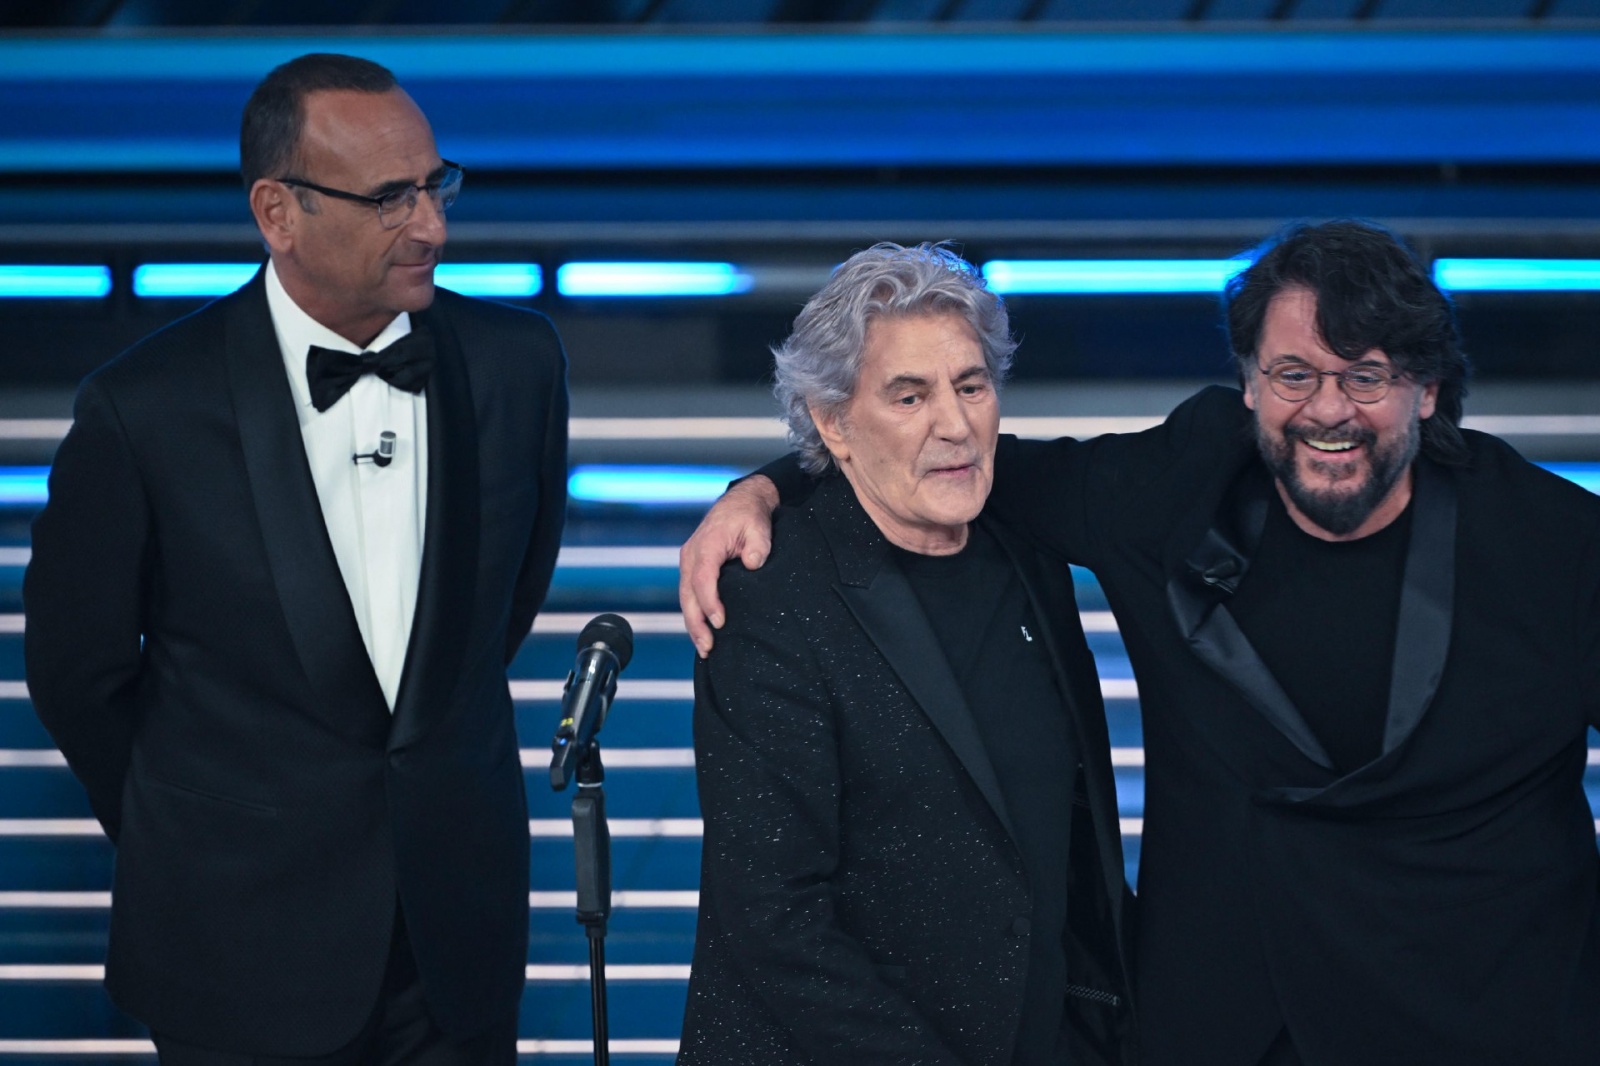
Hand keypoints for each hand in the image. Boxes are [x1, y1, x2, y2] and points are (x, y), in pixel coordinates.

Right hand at [679, 475, 779, 655]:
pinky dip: (694, 614)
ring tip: (705, 649)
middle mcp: (691, 555)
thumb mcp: (759, 527)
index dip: (709, 603)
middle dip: (696, 624)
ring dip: (693, 624)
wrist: (740, 503)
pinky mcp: (692, 568)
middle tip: (708, 647)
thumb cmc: (750, 516)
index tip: (720, 622)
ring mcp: (689, 561)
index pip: (703, 579)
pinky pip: (689, 594)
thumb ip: (758, 546)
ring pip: (685, 598)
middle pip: (688, 595)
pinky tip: (703, 633)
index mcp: (707, 545)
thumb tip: (753, 564)